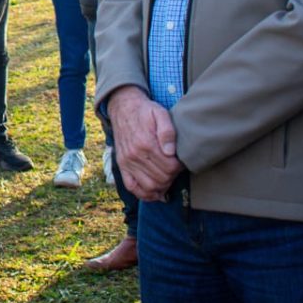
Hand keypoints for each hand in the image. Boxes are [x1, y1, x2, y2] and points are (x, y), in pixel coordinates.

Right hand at [108, 86, 182, 201]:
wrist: (123, 107)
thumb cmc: (145, 111)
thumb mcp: (160, 113)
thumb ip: (167, 131)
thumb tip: (170, 152)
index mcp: (146, 143)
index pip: (170, 167)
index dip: (180, 167)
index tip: (181, 160)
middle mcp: (135, 155)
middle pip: (161, 178)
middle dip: (173, 176)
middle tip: (176, 168)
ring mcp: (127, 162)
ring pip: (149, 186)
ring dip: (162, 186)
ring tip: (168, 178)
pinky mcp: (122, 165)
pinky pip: (132, 187)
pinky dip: (144, 194)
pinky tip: (155, 192)